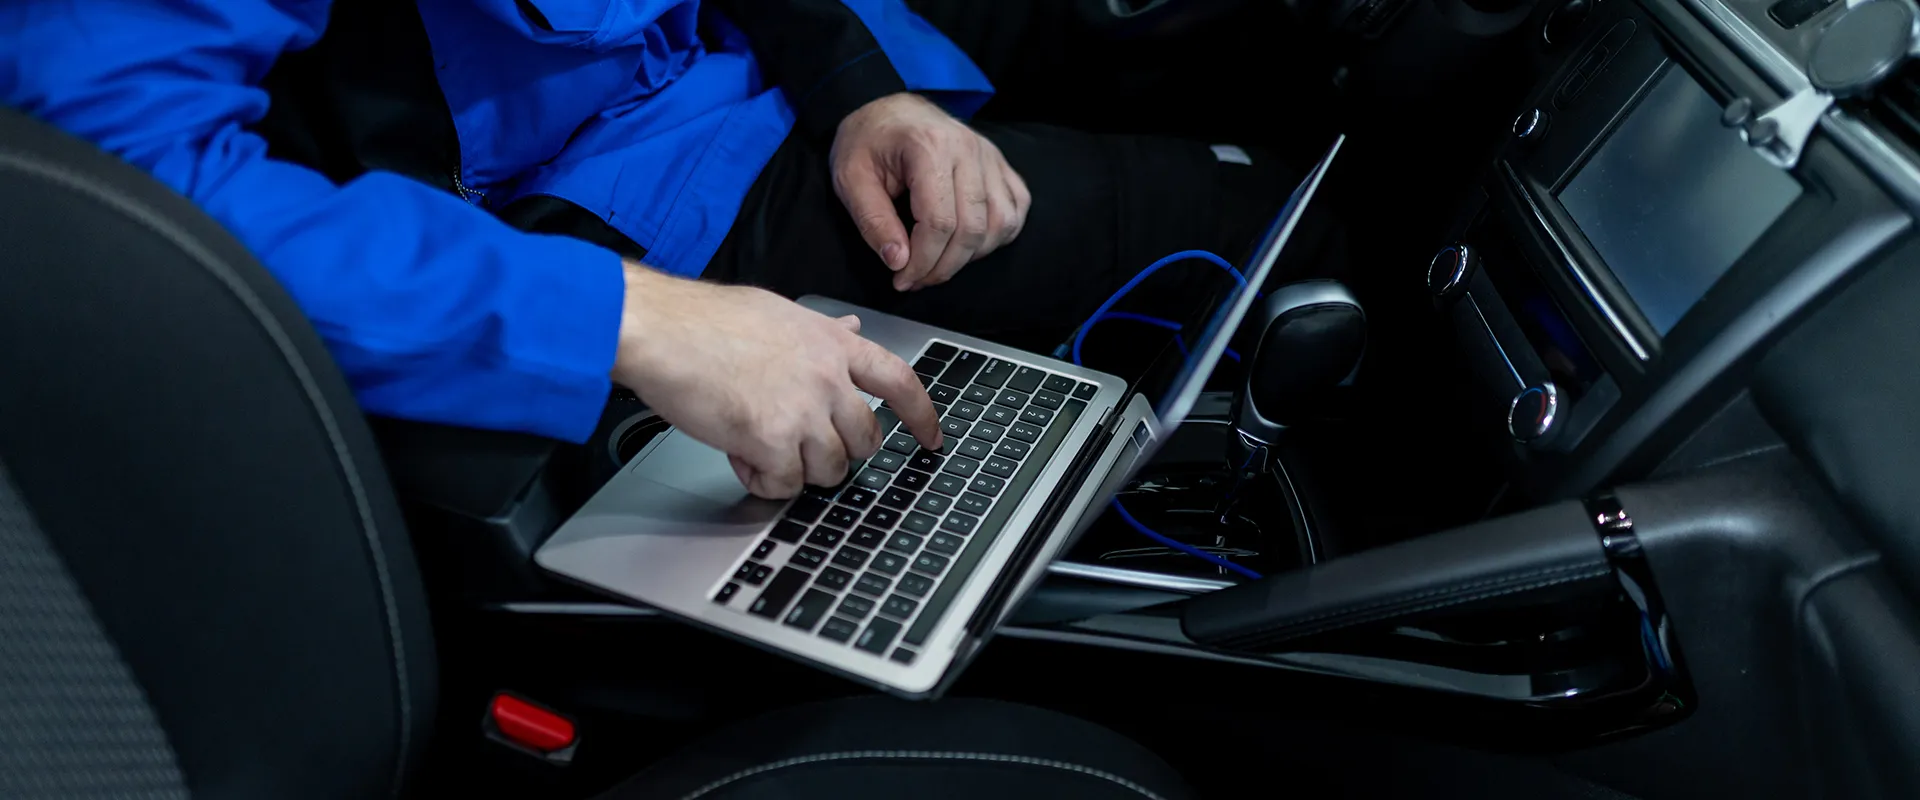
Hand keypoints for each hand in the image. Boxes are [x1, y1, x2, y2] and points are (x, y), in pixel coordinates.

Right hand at [611, 261, 942, 498]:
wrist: (662, 330)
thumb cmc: (704, 321)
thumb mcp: (778, 312)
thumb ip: (820, 332)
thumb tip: (851, 331)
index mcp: (833, 343)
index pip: (901, 381)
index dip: (922, 416)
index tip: (931, 438)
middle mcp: (827, 377)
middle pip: (866, 440)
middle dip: (839, 452)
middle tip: (801, 446)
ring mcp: (803, 409)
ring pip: (830, 469)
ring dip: (798, 469)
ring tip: (761, 445)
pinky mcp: (772, 440)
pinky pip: (786, 485)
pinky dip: (765, 481)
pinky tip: (741, 456)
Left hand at [831, 92, 1029, 291]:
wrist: (888, 107)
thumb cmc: (867, 140)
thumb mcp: (851, 178)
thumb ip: (873, 221)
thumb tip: (899, 262)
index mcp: (929, 148)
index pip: (939, 222)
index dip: (923, 261)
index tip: (902, 279)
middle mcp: (968, 149)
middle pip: (972, 228)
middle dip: (944, 266)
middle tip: (917, 279)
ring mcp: (989, 156)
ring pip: (1000, 222)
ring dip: (972, 255)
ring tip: (940, 262)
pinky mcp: (999, 163)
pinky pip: (1016, 207)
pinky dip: (998, 233)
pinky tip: (970, 242)